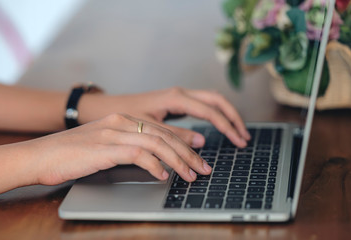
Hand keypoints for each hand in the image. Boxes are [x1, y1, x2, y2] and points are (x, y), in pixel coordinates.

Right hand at [28, 113, 211, 185]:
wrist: (40, 155)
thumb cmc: (71, 154)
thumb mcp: (104, 145)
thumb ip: (128, 147)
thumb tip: (153, 161)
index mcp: (122, 119)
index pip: (161, 129)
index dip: (184, 141)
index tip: (199, 153)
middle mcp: (121, 122)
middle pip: (165, 135)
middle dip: (189, 152)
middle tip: (204, 167)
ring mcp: (114, 133)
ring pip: (158, 143)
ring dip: (179, 160)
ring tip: (192, 175)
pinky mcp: (106, 147)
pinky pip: (139, 154)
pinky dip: (155, 165)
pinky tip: (163, 176)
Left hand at [78, 87, 250, 147]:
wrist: (105, 109)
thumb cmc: (123, 116)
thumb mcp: (150, 128)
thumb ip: (176, 135)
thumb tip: (202, 141)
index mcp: (176, 97)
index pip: (211, 111)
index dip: (227, 126)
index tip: (239, 141)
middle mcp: (180, 93)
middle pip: (217, 100)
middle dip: (233, 117)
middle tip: (244, 136)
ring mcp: (178, 97)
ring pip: (211, 100)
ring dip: (226, 114)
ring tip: (237, 132)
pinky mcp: (175, 103)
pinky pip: (202, 105)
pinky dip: (215, 115)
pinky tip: (219, 126)